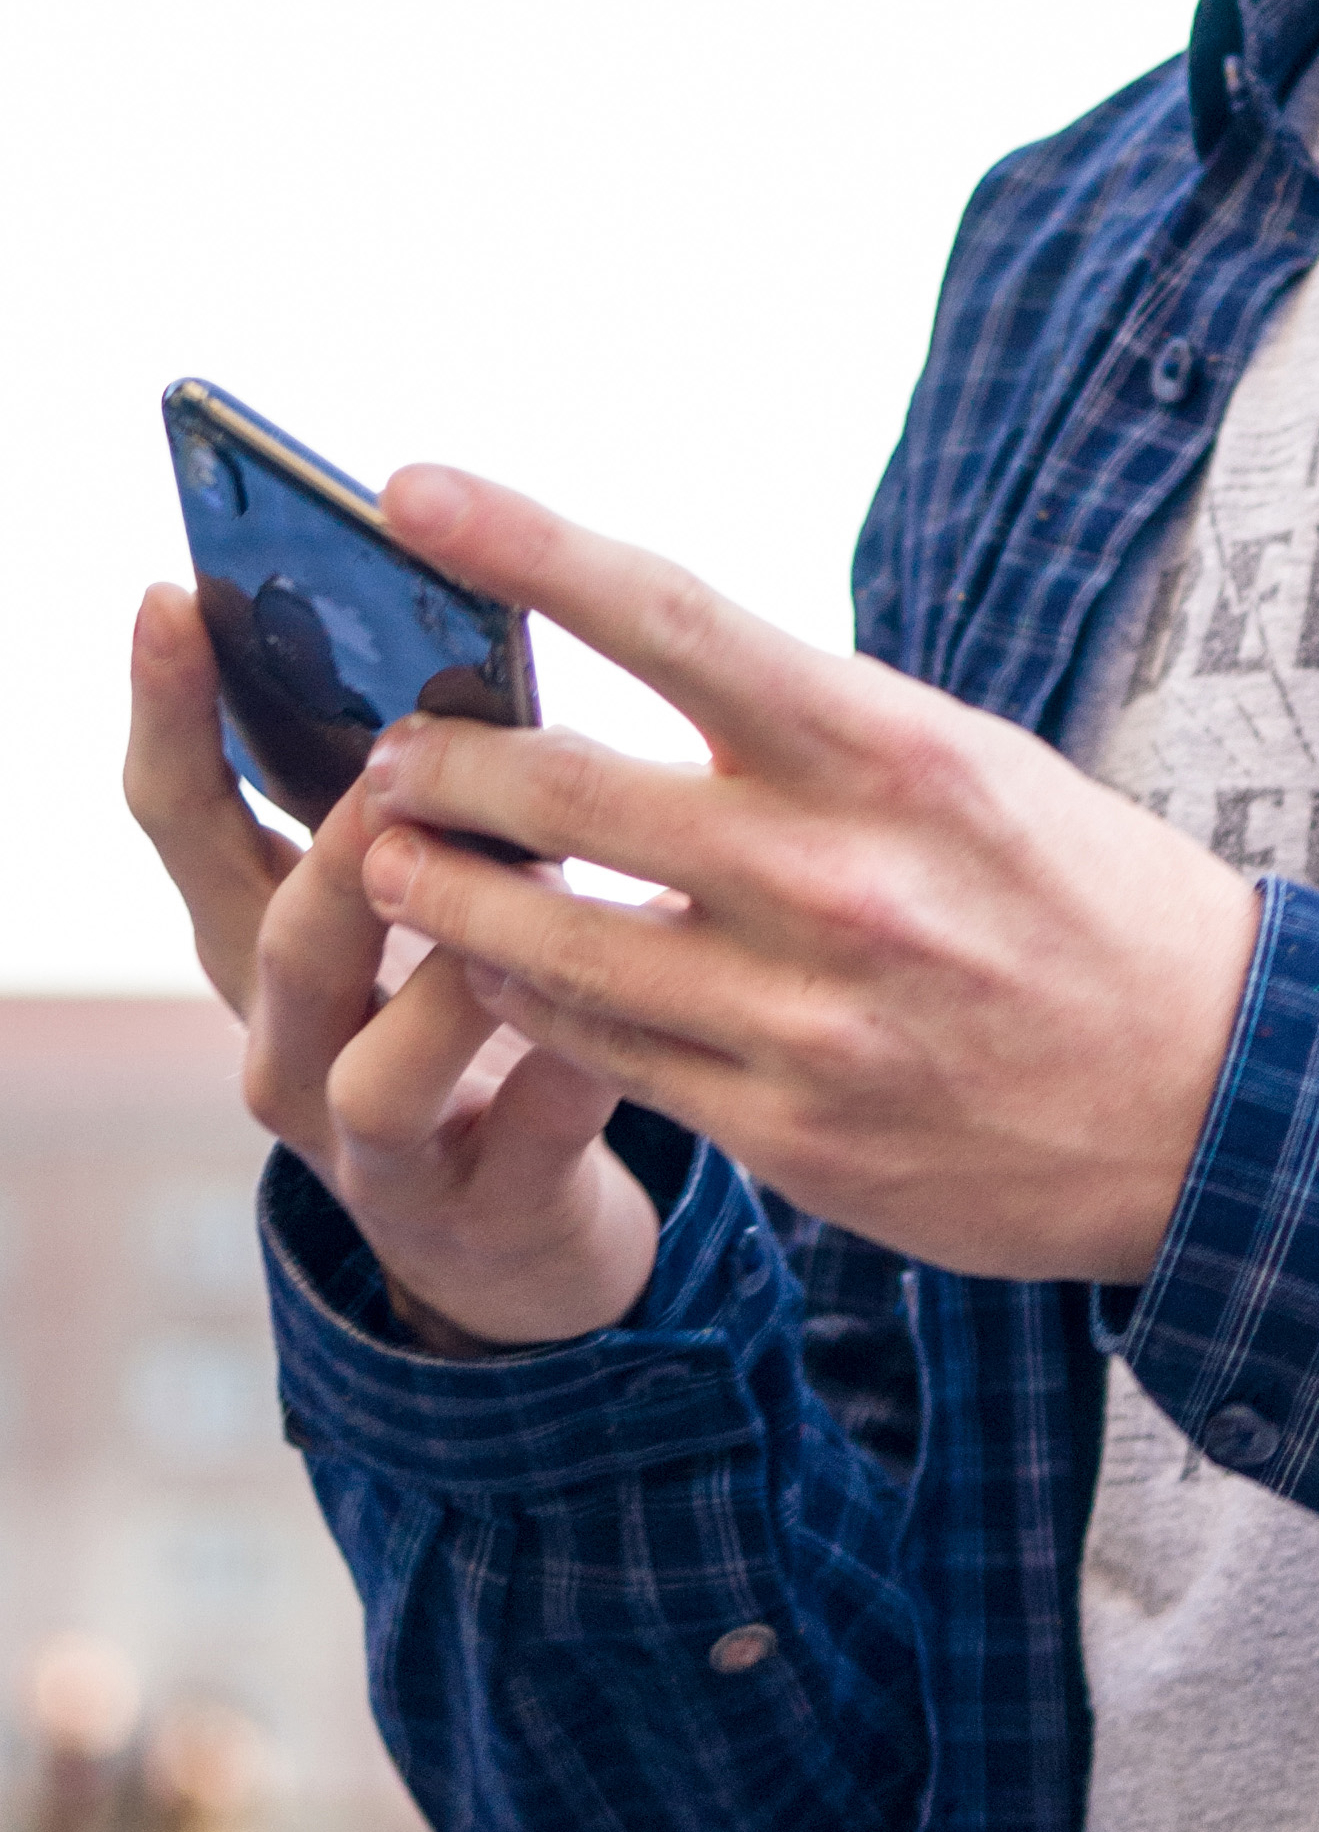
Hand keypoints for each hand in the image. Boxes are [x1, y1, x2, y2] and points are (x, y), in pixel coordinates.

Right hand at [124, 585, 660, 1350]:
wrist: (514, 1234)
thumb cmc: (463, 1012)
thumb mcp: (400, 902)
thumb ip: (409, 792)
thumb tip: (449, 628)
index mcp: (259, 942)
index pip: (184, 819)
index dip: (170, 712)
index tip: (173, 597)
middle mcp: (287, 1048)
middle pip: (276, 943)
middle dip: (340, 850)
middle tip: (405, 767)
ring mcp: (375, 1150)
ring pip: (378, 1070)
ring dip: (458, 966)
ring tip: (545, 873)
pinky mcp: (487, 1212)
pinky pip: (533, 1135)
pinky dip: (579, 1066)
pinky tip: (634, 1004)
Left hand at [340, 466, 1263, 1286]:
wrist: (1218, 1099)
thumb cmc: (1083, 900)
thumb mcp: (972, 768)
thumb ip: (811, 733)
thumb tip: (646, 675)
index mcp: (896, 749)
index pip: (673, 615)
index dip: (525, 544)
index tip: (410, 491)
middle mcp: (843, 876)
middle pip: (569, 786)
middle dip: (440, 760)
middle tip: (385, 744)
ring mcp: (809, 1015)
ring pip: (552, 942)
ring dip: (445, 893)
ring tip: (394, 859)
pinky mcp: (791, 1132)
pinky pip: (607, 1056)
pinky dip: (528, 1002)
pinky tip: (496, 973)